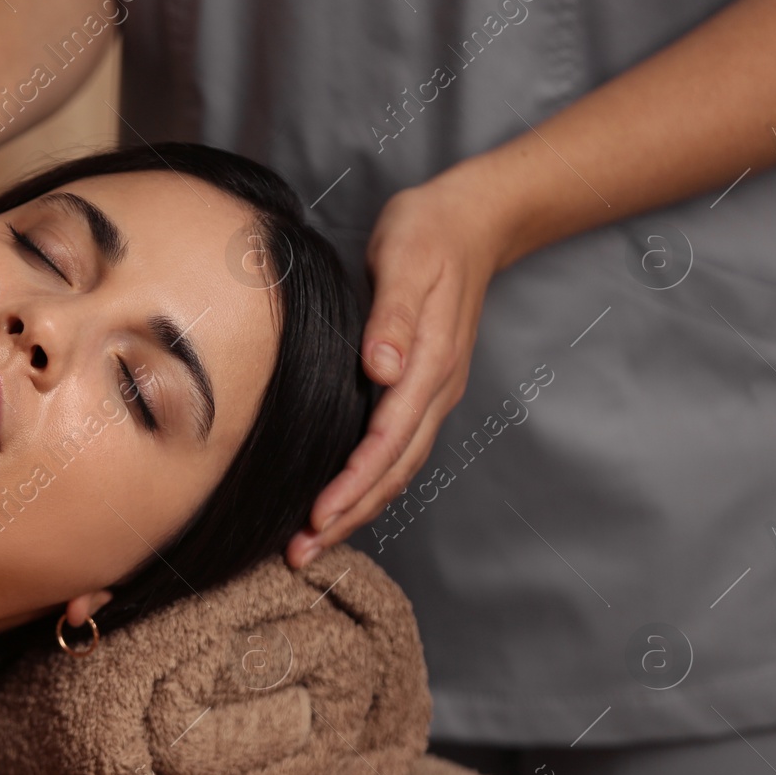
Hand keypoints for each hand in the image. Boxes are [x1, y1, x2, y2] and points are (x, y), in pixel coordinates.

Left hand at [287, 160, 512, 567]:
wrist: (474, 220)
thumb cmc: (429, 233)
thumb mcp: (406, 258)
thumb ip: (393, 315)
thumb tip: (381, 368)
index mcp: (430, 364)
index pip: (388, 440)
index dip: (353, 483)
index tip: (318, 517)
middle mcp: (435, 388)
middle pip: (394, 470)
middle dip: (349, 515)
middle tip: (301, 554)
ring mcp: (432, 391)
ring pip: (397, 467)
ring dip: (358, 508)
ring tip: (313, 542)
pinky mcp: (422, 388)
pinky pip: (397, 449)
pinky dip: (369, 482)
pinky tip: (342, 498)